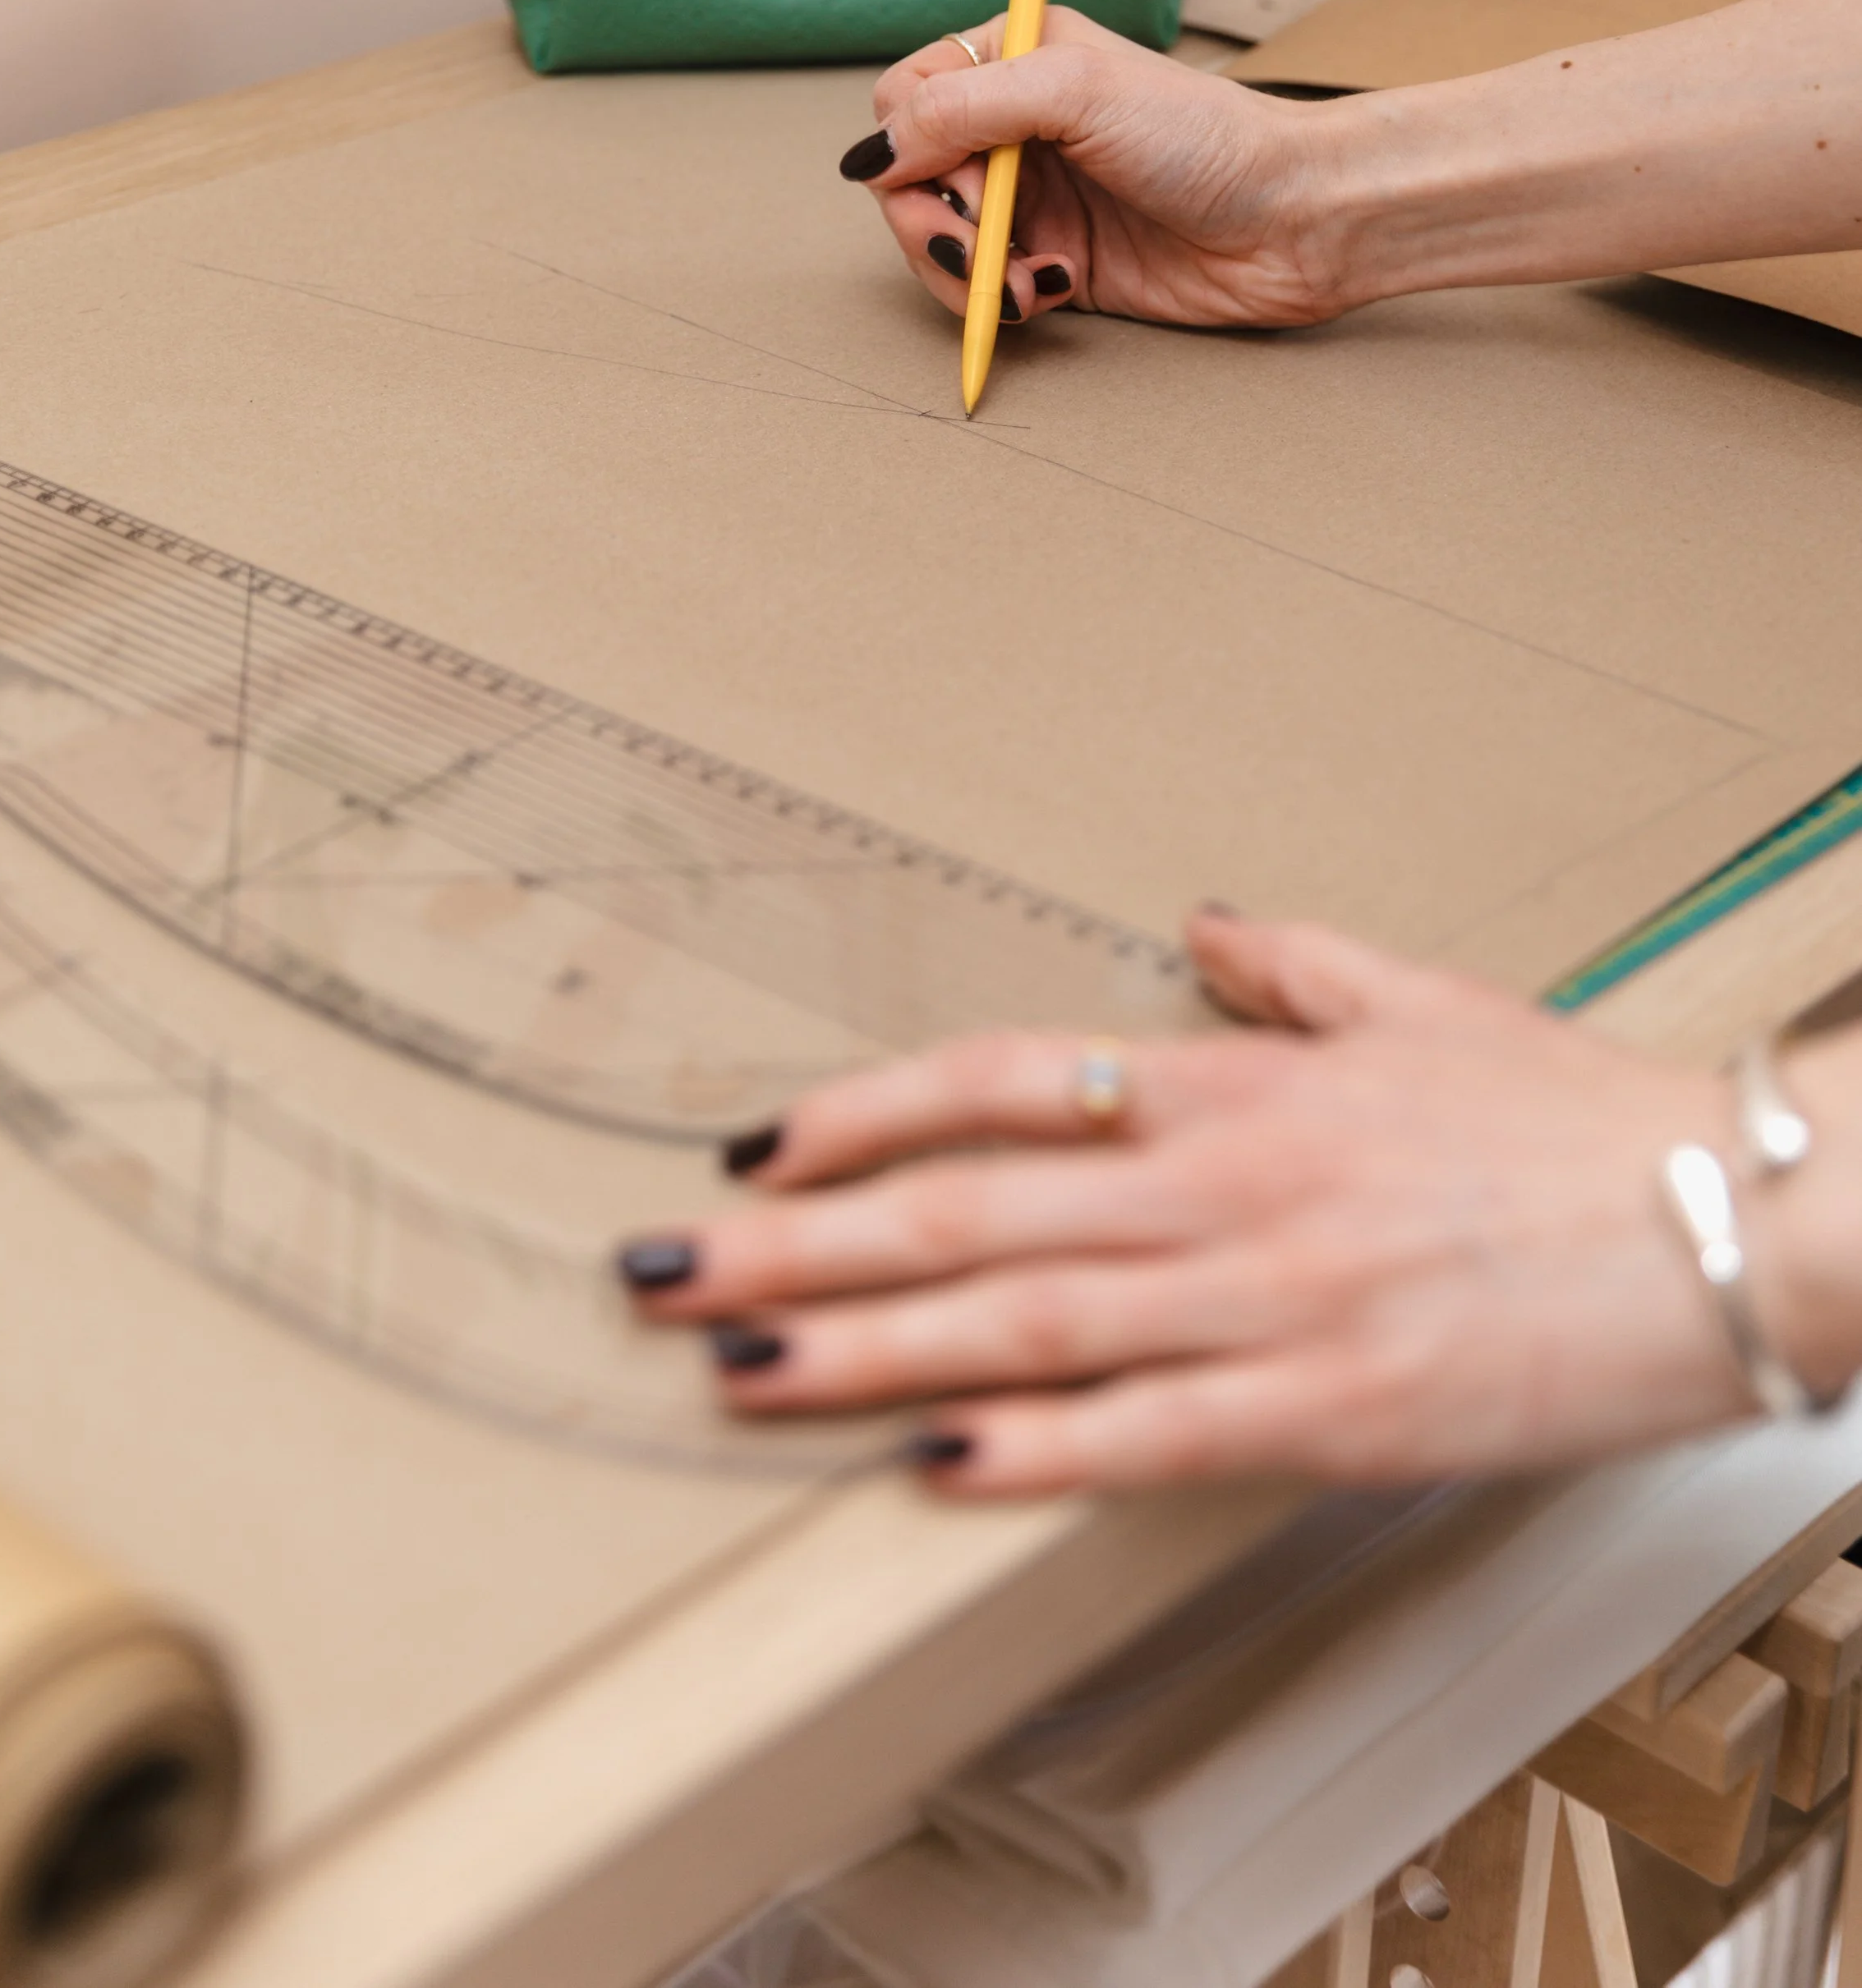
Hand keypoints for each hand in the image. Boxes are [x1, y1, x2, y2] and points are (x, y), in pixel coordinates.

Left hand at [620, 912, 1753, 1495]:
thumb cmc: (1575, 1123)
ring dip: (864, 1347)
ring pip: (1024, 1320)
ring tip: (737, 1368)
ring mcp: (1271, 1298)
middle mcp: (1226, 1180)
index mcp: (1237, 1082)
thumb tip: (1200, 924)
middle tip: (664, 1268)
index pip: (1001, 1078)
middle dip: (796, 1241)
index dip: (863, 1111)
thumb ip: (1292, 963)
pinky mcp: (1334, 1407)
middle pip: (968, 1207)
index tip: (756, 1141)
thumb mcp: (1422, 1000)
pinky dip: (1028, 1450)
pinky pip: (1147, 1432)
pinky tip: (928, 1466)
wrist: (1726, 1223)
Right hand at [835, 9, 1347, 333]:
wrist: (1293, 220)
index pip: (904, 99)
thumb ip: (963, 109)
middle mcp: (1016, 126)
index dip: (910, 147)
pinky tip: (1054, 290)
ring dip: (965, 270)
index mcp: (1016, 59)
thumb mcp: (1074, 91)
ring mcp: (1033, 197)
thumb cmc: (1204, 137)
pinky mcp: (1054, 261)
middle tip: (977, 244)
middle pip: (907, 179)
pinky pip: (984, 287)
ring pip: (936, 241)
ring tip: (1026, 280)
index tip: (955, 178)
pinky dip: (1001, 297)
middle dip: (932, 221)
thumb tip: (872, 156)